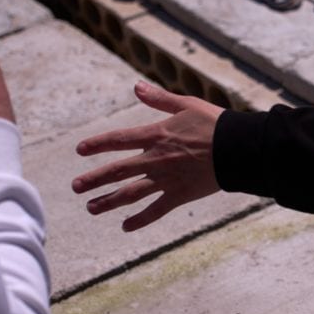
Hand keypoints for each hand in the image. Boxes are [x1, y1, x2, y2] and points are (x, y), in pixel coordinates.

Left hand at [73, 81, 222, 230]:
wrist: (238, 148)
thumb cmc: (215, 123)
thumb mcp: (186, 104)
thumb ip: (159, 99)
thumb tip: (136, 86)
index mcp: (156, 135)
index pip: (119, 140)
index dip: (98, 144)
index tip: (80, 150)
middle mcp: (156, 159)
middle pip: (118, 171)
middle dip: (95, 179)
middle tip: (75, 187)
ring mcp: (166, 179)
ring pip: (131, 193)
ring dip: (109, 201)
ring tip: (91, 208)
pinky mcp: (180, 195)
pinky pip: (156, 210)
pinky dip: (140, 219)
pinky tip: (125, 227)